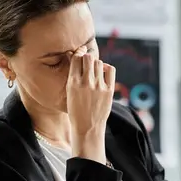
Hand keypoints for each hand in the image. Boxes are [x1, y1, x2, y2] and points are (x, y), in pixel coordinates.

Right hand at [66, 46, 115, 162]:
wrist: (87, 128)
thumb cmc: (76, 110)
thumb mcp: (69, 93)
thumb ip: (74, 77)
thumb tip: (77, 58)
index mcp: (72, 83)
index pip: (76, 59)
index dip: (78, 54)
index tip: (80, 53)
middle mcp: (86, 83)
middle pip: (88, 58)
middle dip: (88, 57)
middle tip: (88, 62)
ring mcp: (98, 86)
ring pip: (99, 63)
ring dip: (96, 63)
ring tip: (95, 70)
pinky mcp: (109, 90)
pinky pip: (110, 70)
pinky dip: (107, 68)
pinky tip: (103, 72)